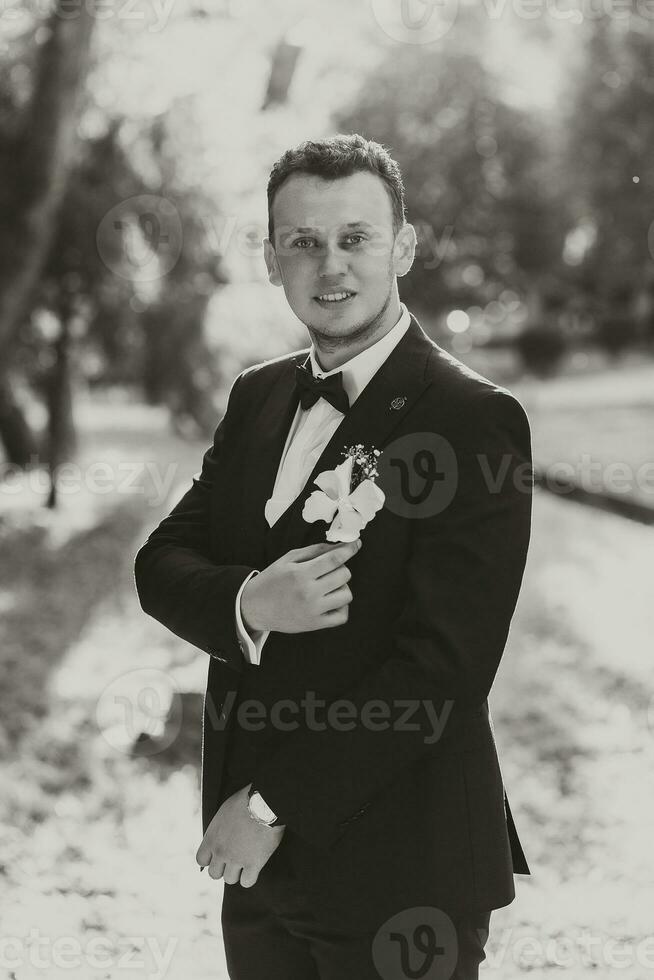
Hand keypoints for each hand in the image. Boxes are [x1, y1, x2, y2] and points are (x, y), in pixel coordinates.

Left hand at [195, 784, 284, 887]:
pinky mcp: (253, 863)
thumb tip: (221, 835)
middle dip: (223, 867)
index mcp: (211, 838)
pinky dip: (250, 877)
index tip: (219, 855)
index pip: (201, 860)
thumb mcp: (224, 812)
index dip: (210, 859)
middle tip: (234, 859)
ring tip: (246, 862)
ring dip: (237, 872)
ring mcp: (236, 859)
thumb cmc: (245, 801)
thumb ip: (219, 829)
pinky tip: (255, 867)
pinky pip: (247, 882)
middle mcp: (221, 851)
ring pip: (230, 879)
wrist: (263, 803)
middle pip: (214, 874)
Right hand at [240, 540, 360, 633]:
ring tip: (329, 586)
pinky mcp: (315, 624)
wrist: (254, 607)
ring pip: (346, 594)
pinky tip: (331, 601)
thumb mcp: (287, 559)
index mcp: (301, 573)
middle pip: (344, 575)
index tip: (356, 544)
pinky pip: (342, 616)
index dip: (349, 549)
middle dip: (341, 568)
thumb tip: (337, 545)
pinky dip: (342, 607)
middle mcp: (308, 592)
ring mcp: (313, 610)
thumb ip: (313, 551)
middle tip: (330, 570)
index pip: (334, 559)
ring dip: (342, 587)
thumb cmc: (272, 580)